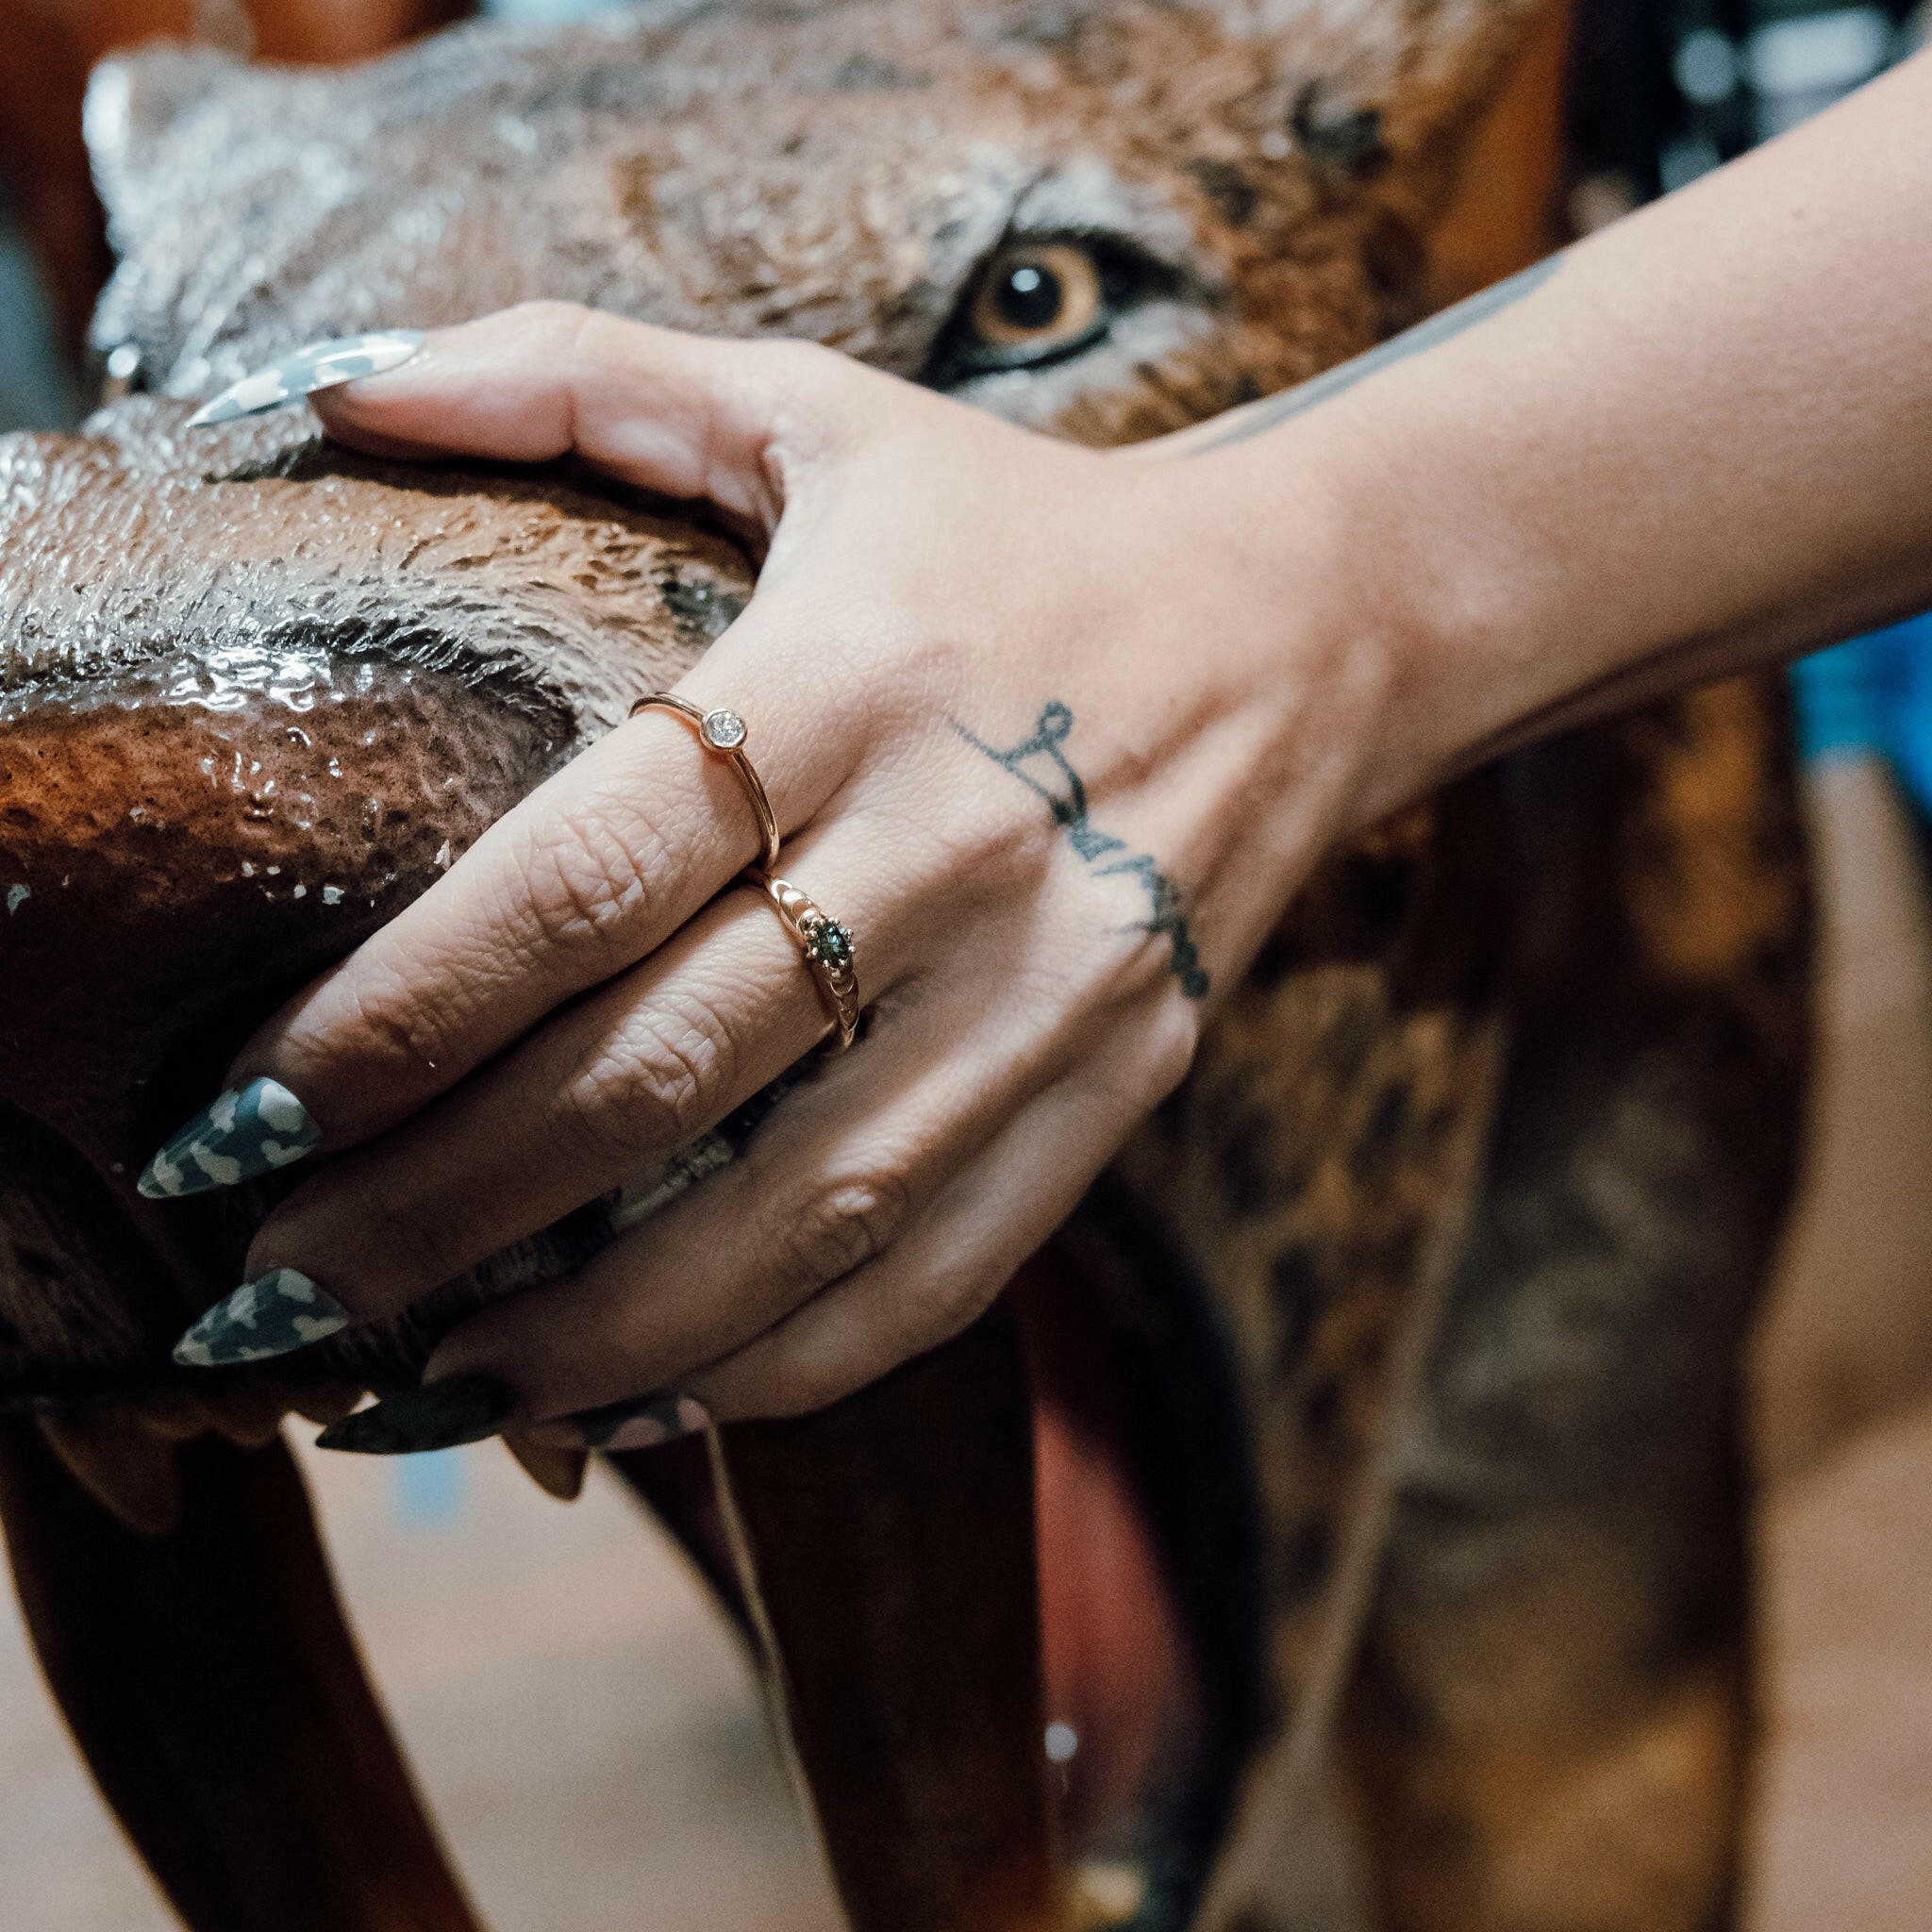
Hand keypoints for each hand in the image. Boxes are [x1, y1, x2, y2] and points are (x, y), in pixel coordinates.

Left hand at [148, 301, 1392, 1446]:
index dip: (404, 1018)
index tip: (258, 1116)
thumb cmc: (1022, 532)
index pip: (583, 877)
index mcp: (852, 677)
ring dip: (598, 1329)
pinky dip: (783, 1362)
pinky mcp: (1124, 1083)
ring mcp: (1056, 989)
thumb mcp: (820, 411)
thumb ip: (583, 374)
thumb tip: (342, 391)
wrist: (1308, 628)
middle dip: (443, 1211)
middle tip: (287, 1294)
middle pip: (658, 1079)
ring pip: (795, 1217)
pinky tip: (649, 1396)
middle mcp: (957, 846)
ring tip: (442, 1385)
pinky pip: (944, 1269)